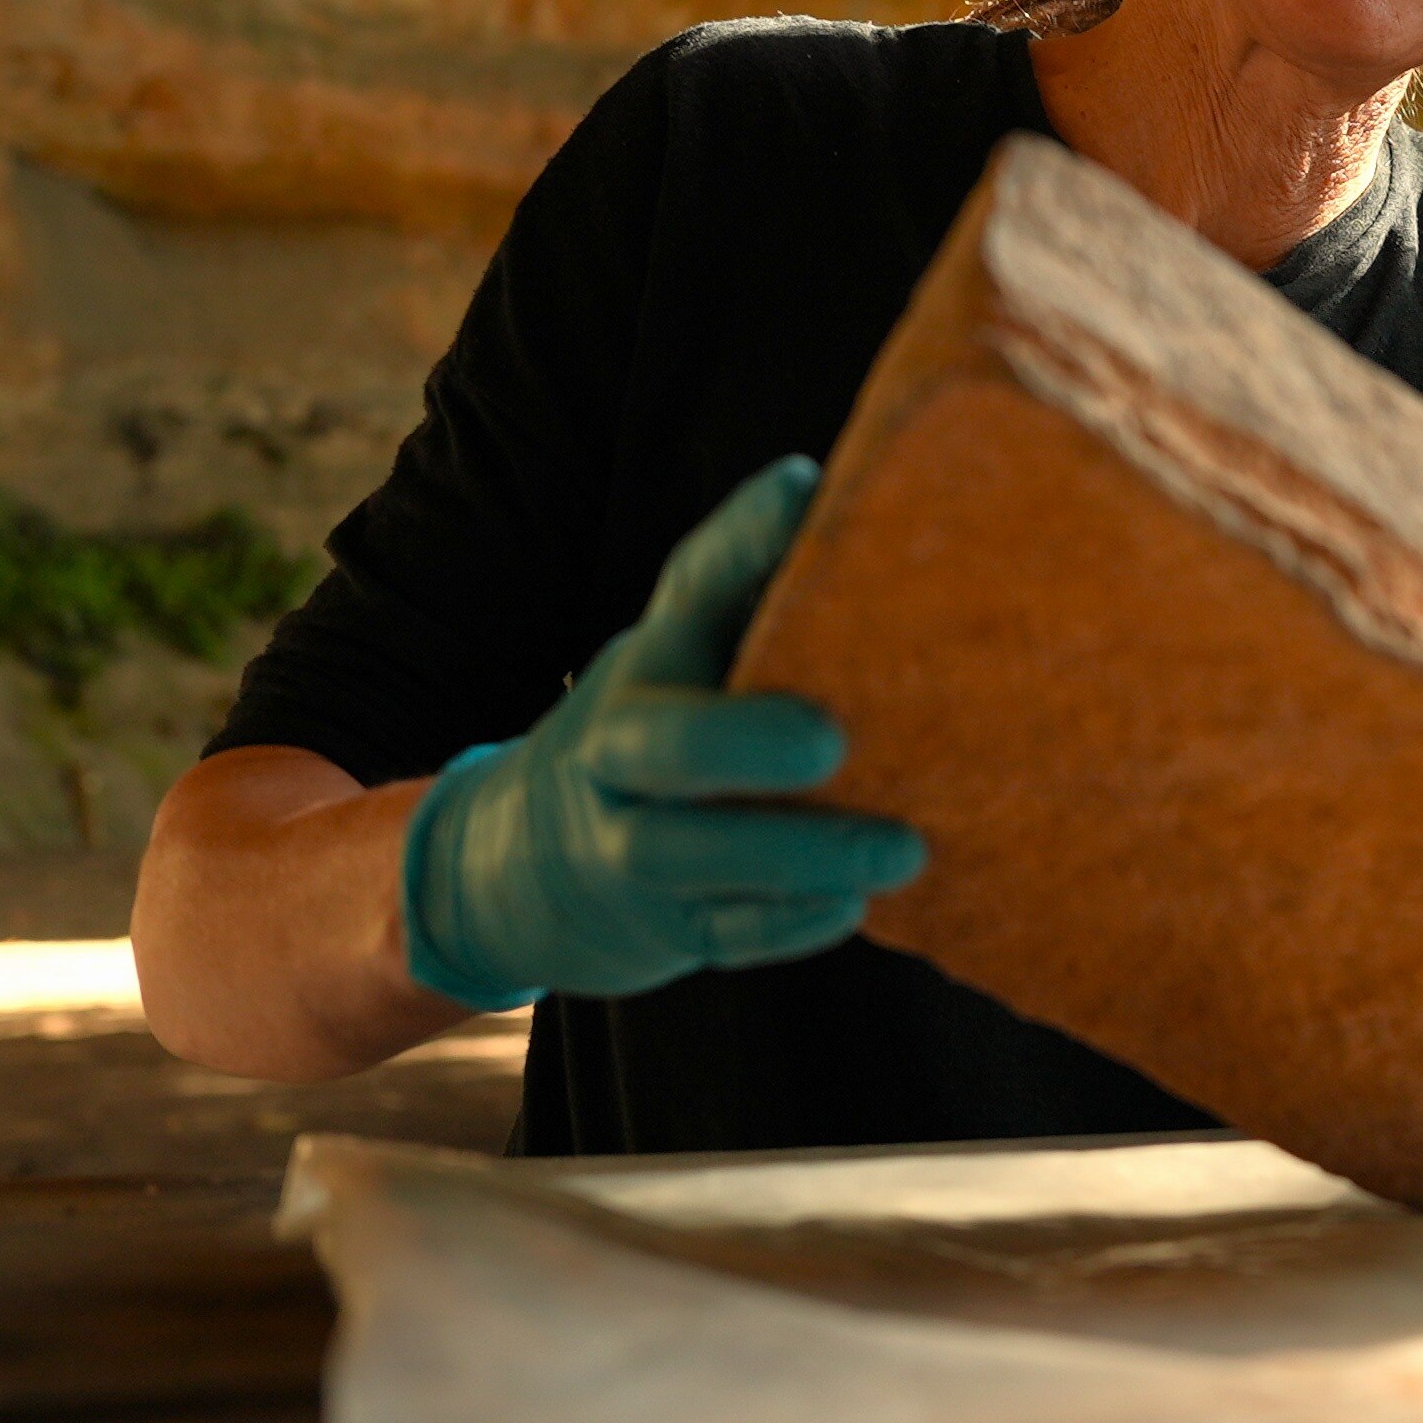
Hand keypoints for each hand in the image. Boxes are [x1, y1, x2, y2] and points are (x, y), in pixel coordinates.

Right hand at [400, 456, 924, 1010]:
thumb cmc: (665, 732)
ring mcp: (624, 843)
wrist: (522, 867)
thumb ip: (768, 596)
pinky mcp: (654, 925)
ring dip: (793, 852)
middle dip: (736, 742)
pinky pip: (713, 933)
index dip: (743, 539)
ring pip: (683, 852)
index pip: (690, 585)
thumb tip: (859, 498)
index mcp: (652, 657)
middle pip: (656, 742)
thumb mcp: (692, 656)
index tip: (803, 489)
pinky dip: (783, 925)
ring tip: (900, 847)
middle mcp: (619, 745)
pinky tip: (853, 907)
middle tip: (831, 741)